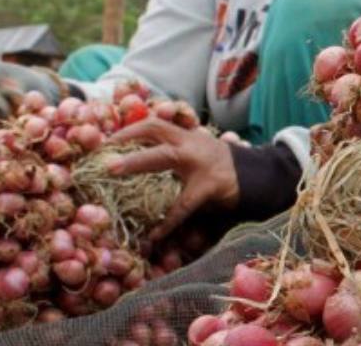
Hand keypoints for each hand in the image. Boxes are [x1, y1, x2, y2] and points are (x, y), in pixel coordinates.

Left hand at [107, 118, 238, 239]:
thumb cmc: (218, 165)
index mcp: (185, 135)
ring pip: (164, 160)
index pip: (153, 124)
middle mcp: (189, 143)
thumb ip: (173, 153)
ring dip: (138, 170)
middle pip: (154, 132)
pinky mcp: (208, 186)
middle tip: (105, 162)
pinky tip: (153, 237)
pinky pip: (182, 206)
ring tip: (117, 192)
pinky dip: (165, 223)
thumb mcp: (197, 151)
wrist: (255, 174)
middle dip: (127, 143)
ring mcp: (198, 163)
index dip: (128, 130)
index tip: (105, 142)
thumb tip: (135, 162)